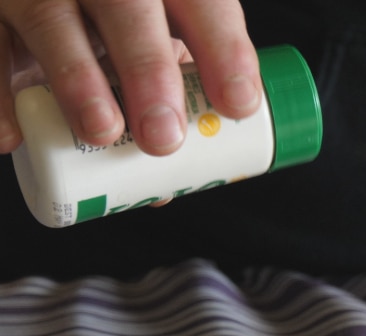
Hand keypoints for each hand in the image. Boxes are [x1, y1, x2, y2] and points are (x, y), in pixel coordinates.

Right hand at [0, 0, 260, 155]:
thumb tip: (169, 185)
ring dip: (78, 80)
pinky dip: (0, 96)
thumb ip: (166, 98)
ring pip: (51, 19)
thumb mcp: (150, 43)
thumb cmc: (111, 28)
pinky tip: (13, 138)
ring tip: (102, 132)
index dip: (224, 50)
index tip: (239, 106)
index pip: (201, 0)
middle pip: (128, 5)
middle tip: (164, 137)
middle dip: (149, 70)